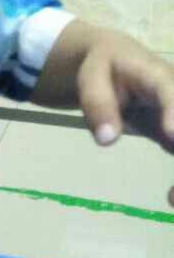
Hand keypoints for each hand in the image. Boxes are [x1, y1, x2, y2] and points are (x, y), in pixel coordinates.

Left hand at [76, 30, 173, 204]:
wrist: (116, 60)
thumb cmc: (103, 66)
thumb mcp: (91, 77)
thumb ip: (98, 104)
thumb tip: (107, 139)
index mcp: (159, 76)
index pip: (171, 91)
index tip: (172, 135)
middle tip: (172, 190)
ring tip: (171, 197)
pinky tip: (170, 197)